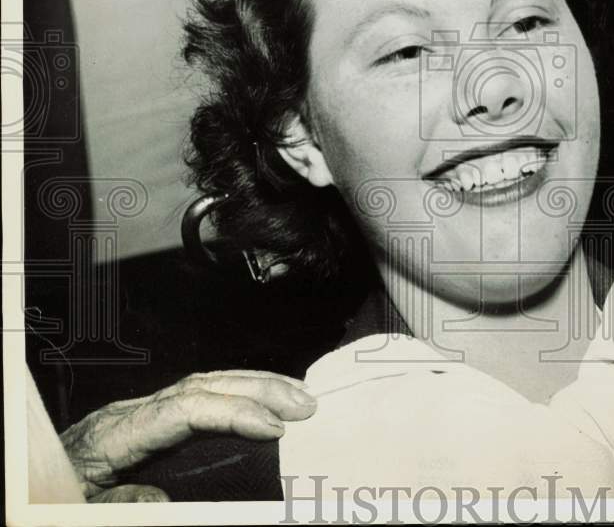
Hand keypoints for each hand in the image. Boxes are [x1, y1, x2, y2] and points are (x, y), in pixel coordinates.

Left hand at [60, 370, 315, 501]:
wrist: (24, 487)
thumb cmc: (52, 496)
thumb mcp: (82, 510)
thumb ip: (122, 504)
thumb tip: (164, 501)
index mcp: (115, 433)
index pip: (186, 407)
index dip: (233, 412)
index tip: (274, 428)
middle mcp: (132, 413)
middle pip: (205, 384)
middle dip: (259, 389)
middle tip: (306, 403)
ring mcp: (141, 411)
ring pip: (207, 382)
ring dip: (256, 384)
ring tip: (298, 392)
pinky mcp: (149, 418)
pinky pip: (200, 394)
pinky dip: (237, 392)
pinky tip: (263, 399)